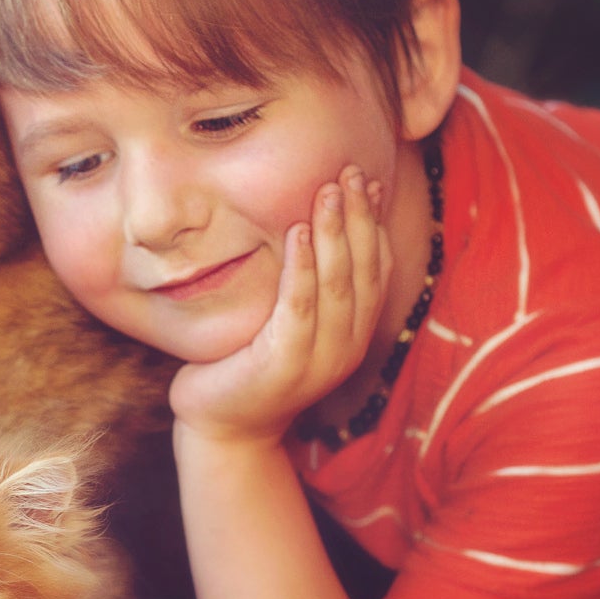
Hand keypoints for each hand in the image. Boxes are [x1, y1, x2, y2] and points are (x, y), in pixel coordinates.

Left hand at [169, 166, 391, 446]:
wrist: (222, 426)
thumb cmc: (248, 364)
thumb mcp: (288, 323)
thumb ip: (309, 286)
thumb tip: (313, 225)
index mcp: (354, 333)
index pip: (376, 270)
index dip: (374, 224)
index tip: (367, 180)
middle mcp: (347, 347)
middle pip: (363, 272)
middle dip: (359, 218)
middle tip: (350, 172)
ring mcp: (320, 360)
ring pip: (338, 286)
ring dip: (336, 234)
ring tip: (328, 191)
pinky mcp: (286, 366)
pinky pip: (300, 308)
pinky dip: (301, 269)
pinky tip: (297, 233)